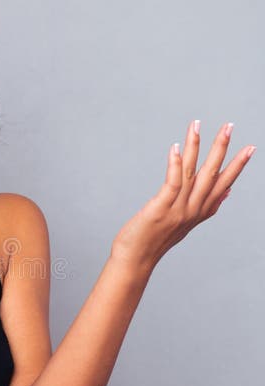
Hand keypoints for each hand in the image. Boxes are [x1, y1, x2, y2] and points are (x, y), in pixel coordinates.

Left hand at [110, 120, 255, 272]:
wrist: (135, 260)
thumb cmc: (155, 240)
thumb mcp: (186, 223)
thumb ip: (206, 207)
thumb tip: (226, 192)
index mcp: (199, 212)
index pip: (223, 184)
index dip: (237, 166)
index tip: (250, 148)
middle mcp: (192, 210)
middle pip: (212, 174)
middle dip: (221, 149)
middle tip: (230, 126)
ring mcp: (177, 209)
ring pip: (191, 173)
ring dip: (195, 147)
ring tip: (197, 125)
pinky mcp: (160, 209)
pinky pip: (172, 183)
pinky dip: (174, 164)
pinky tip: (176, 148)